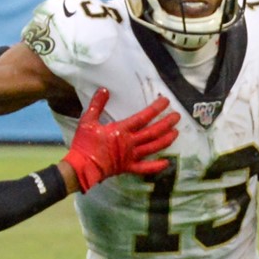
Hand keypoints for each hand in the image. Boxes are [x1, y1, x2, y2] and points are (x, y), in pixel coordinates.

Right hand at [62, 88, 178, 192]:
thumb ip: (97, 105)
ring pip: (153, 148)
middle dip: (166, 123)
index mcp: (121, 130)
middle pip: (153, 132)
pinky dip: (156, 166)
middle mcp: (129, 143)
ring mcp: (130, 156)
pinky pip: (145, 168)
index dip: (156, 108)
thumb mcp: (87, 121)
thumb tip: (104, 90)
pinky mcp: (127, 168)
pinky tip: (166, 163)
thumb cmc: (84, 144)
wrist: (81, 167)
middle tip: (177, 116)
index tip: (166, 101)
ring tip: (176, 133)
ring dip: (166, 140)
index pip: (143, 117)